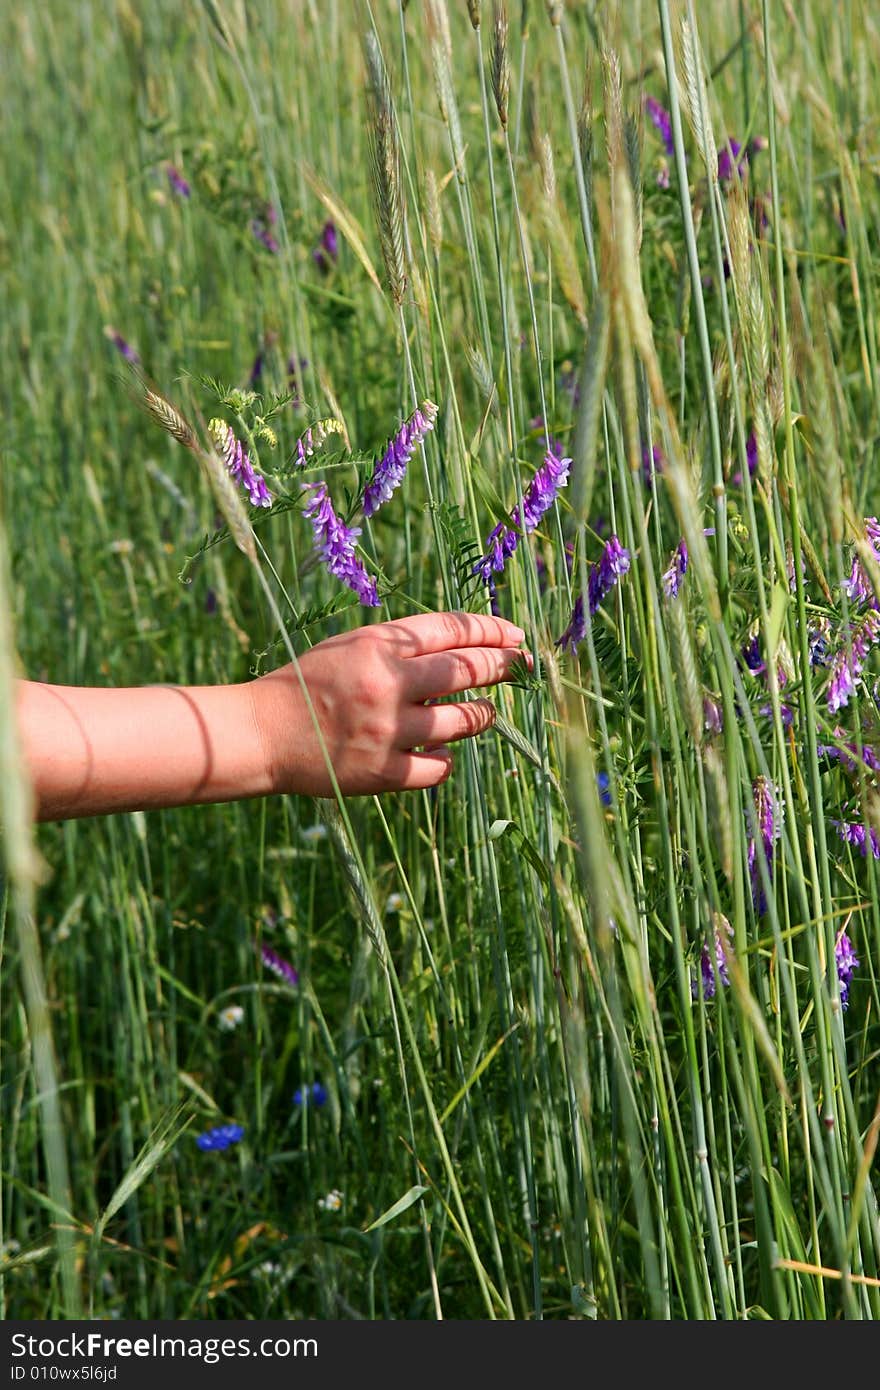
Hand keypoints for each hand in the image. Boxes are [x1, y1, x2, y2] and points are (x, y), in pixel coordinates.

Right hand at [251, 611, 528, 795]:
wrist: (262, 734)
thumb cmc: (304, 686)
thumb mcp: (347, 647)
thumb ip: (397, 648)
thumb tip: (458, 651)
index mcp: (377, 645)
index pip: (452, 630)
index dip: (491, 631)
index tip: (515, 636)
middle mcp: (388, 684)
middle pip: (468, 670)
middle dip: (502, 666)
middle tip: (520, 667)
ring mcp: (389, 731)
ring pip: (463, 721)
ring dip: (481, 715)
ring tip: (484, 712)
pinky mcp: (384, 772)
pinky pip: (439, 766)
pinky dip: (446, 757)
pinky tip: (444, 751)